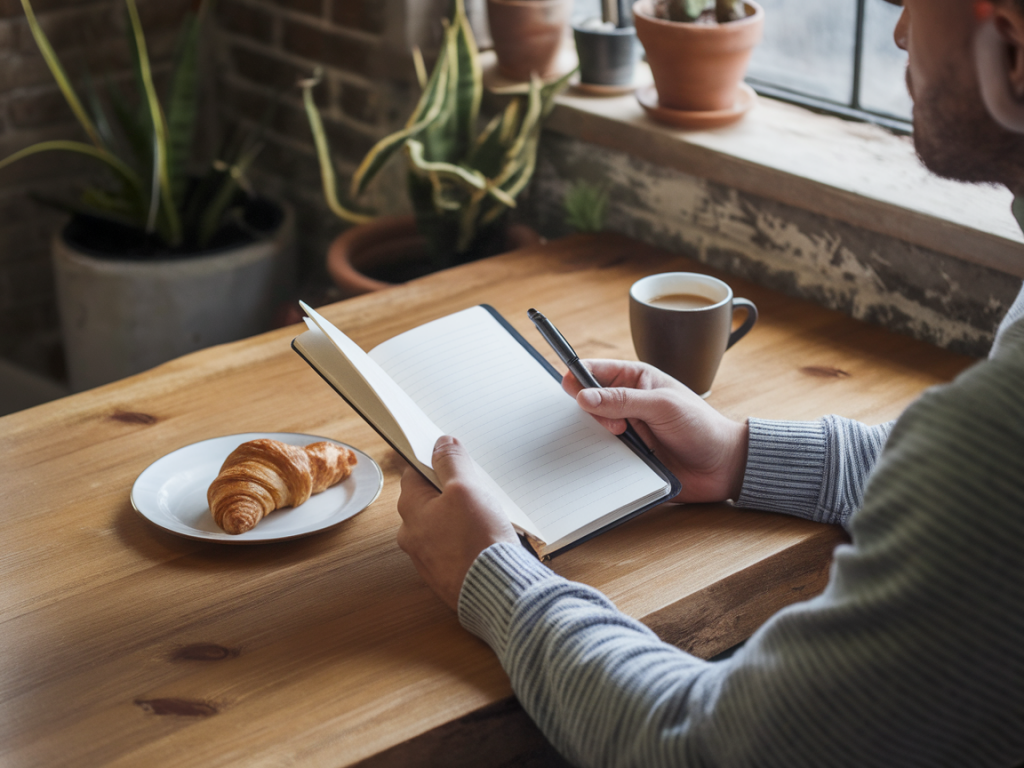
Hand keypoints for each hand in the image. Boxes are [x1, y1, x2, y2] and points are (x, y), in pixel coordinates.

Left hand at [396, 436, 518, 610]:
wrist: (497, 592)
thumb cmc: (478, 540)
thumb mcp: (466, 488)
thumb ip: (451, 463)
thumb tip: (442, 444)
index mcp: (410, 510)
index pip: (414, 473)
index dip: (433, 462)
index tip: (452, 458)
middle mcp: (411, 536)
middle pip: (428, 500)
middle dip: (449, 491)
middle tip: (475, 489)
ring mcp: (427, 558)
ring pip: (441, 524)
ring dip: (459, 517)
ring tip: (484, 516)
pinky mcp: (445, 575)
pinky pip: (452, 548)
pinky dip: (465, 540)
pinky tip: (484, 540)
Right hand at [562, 360, 748, 502]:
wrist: (721, 467)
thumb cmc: (701, 427)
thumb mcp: (663, 406)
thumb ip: (622, 400)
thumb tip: (584, 396)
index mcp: (635, 379)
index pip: (594, 370)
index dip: (578, 378)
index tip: (573, 392)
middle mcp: (626, 402)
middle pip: (586, 401)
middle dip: (592, 413)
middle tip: (617, 425)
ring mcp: (625, 429)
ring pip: (590, 429)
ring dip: (598, 436)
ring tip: (623, 441)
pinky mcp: (626, 455)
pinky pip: (601, 455)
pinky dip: (602, 457)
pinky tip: (619, 459)